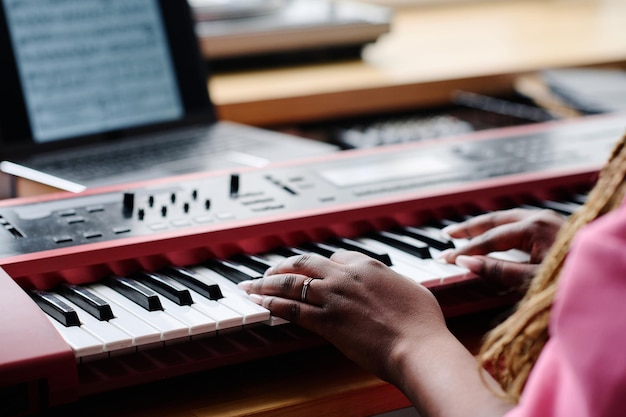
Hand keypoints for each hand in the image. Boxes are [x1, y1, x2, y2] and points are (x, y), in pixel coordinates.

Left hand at [237, 250, 446, 381]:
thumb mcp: (411, 289)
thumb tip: (387, 284)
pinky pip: (291, 309)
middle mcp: (346, 277)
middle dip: (283, 266)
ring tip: (252, 286)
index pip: (335, 256)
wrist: (418, 346)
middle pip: (304, 263)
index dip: (319, 263)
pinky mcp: (326, 322)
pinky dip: (271, 305)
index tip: (310, 270)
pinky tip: (260, 305)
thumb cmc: (423, 323)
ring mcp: (334, 298)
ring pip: (291, 284)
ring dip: (267, 284)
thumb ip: (390, 283)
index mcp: (368, 266)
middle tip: (270, 272)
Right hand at [440, 208, 564, 289]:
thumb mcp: (533, 280)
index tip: (447, 259)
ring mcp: (549, 219)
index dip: (466, 250)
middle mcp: (539, 217)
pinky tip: (497, 233)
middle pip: (494, 220)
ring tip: (465, 232)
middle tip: (447, 236)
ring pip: (507, 218)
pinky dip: (501, 227)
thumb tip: (467, 263)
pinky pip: (519, 221)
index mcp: (532, 227)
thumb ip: (498, 271)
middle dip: (469, 229)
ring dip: (484, 225)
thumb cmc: (574, 279)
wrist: (613, 272)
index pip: (489, 239)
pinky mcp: (556, 226)